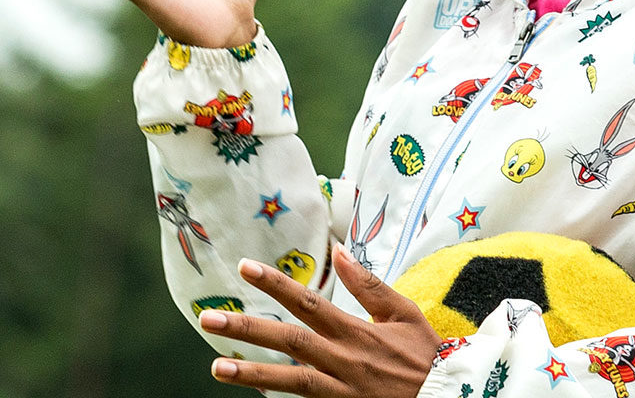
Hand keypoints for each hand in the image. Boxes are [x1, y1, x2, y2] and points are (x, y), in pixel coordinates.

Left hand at [199, 245, 438, 396]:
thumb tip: (339, 252)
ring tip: (216, 367)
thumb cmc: (426, 356)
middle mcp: (343, 361)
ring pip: (289, 381)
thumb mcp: (405, 313)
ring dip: (251, 373)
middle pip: (288, 341)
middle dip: (247, 329)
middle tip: (209, 319)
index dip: (275, 284)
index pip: (308, 302)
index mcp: (357, 332)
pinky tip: (252, 393)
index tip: (244, 267)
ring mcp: (340, 392)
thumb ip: (369, 285)